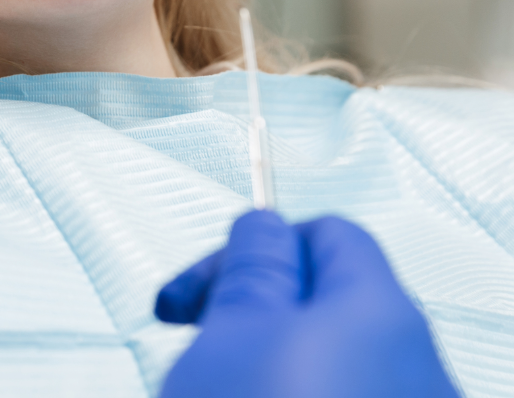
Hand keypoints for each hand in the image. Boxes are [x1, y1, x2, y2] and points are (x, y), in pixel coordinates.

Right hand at [155, 210, 458, 397]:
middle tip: (195, 350)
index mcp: (380, 311)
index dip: (251, 249)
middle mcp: (414, 368)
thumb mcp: (233, 334)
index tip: (195, 292)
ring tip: (210, 396)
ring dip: (258, 375)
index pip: (325, 235)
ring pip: (322, 372)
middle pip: (323, 310)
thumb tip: (262, 228)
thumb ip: (250, 267)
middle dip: (246, 322)